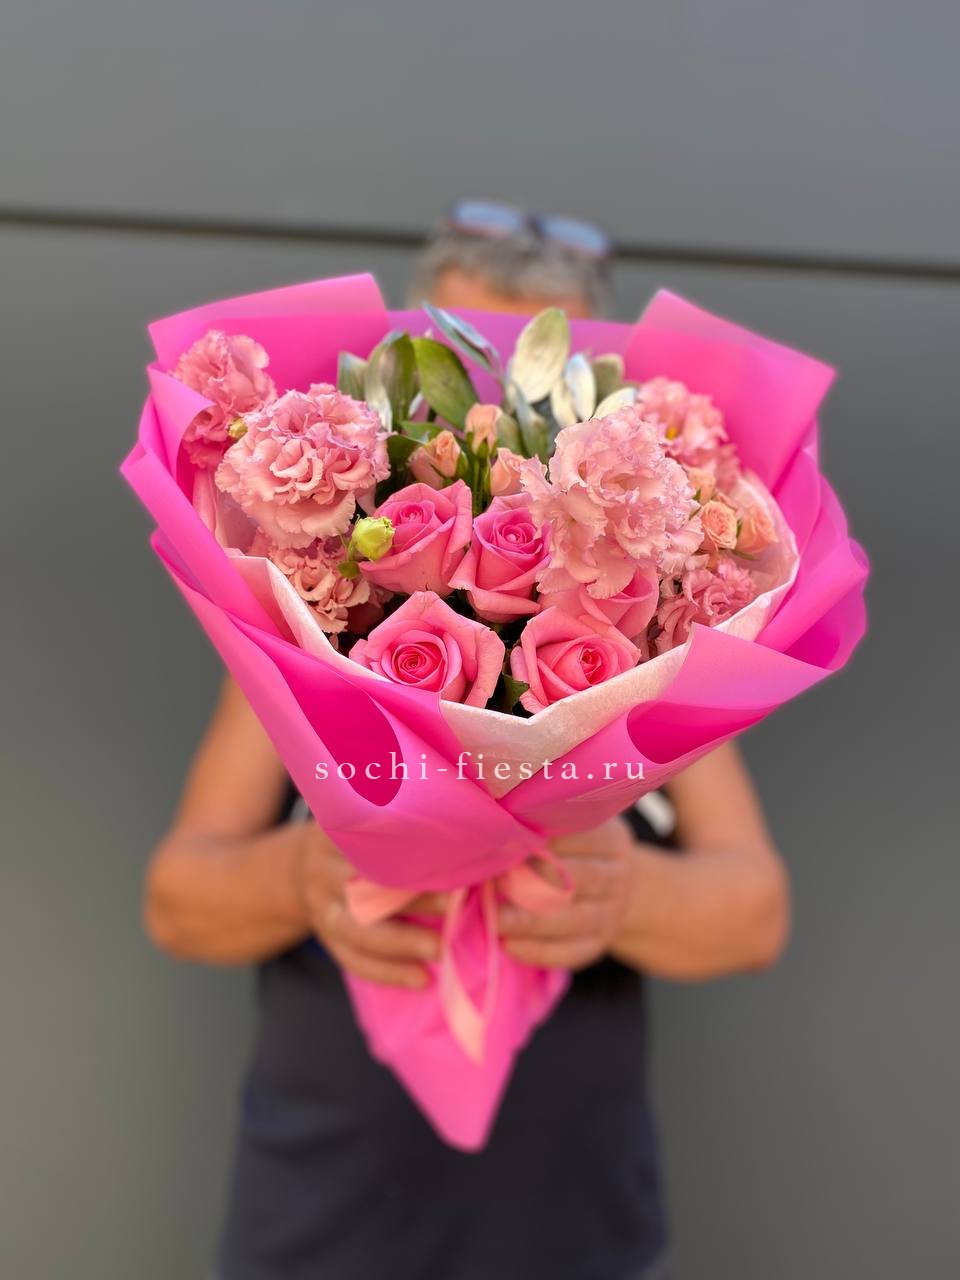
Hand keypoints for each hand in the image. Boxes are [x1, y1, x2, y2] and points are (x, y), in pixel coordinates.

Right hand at [296, 823, 445, 988]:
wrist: (297, 870)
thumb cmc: (353, 839)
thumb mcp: (360, 815)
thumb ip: (397, 820)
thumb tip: (465, 825)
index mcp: (335, 830)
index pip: (366, 837)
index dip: (405, 846)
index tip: (446, 853)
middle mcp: (323, 868)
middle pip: (365, 884)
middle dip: (410, 897)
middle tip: (453, 903)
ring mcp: (320, 906)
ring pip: (359, 929)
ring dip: (402, 942)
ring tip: (439, 949)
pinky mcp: (326, 937)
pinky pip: (354, 959)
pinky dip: (388, 972)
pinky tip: (422, 978)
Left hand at [498, 816, 637, 969]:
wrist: (619, 890)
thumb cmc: (581, 849)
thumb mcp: (579, 826)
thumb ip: (549, 821)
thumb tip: (500, 818)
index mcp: (612, 840)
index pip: (578, 838)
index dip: (539, 841)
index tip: (503, 841)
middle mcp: (617, 877)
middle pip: (575, 880)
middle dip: (532, 881)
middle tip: (493, 881)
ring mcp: (611, 914)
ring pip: (571, 919)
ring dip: (530, 921)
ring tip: (496, 920)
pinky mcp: (598, 944)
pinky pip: (570, 952)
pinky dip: (538, 951)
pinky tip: (509, 946)